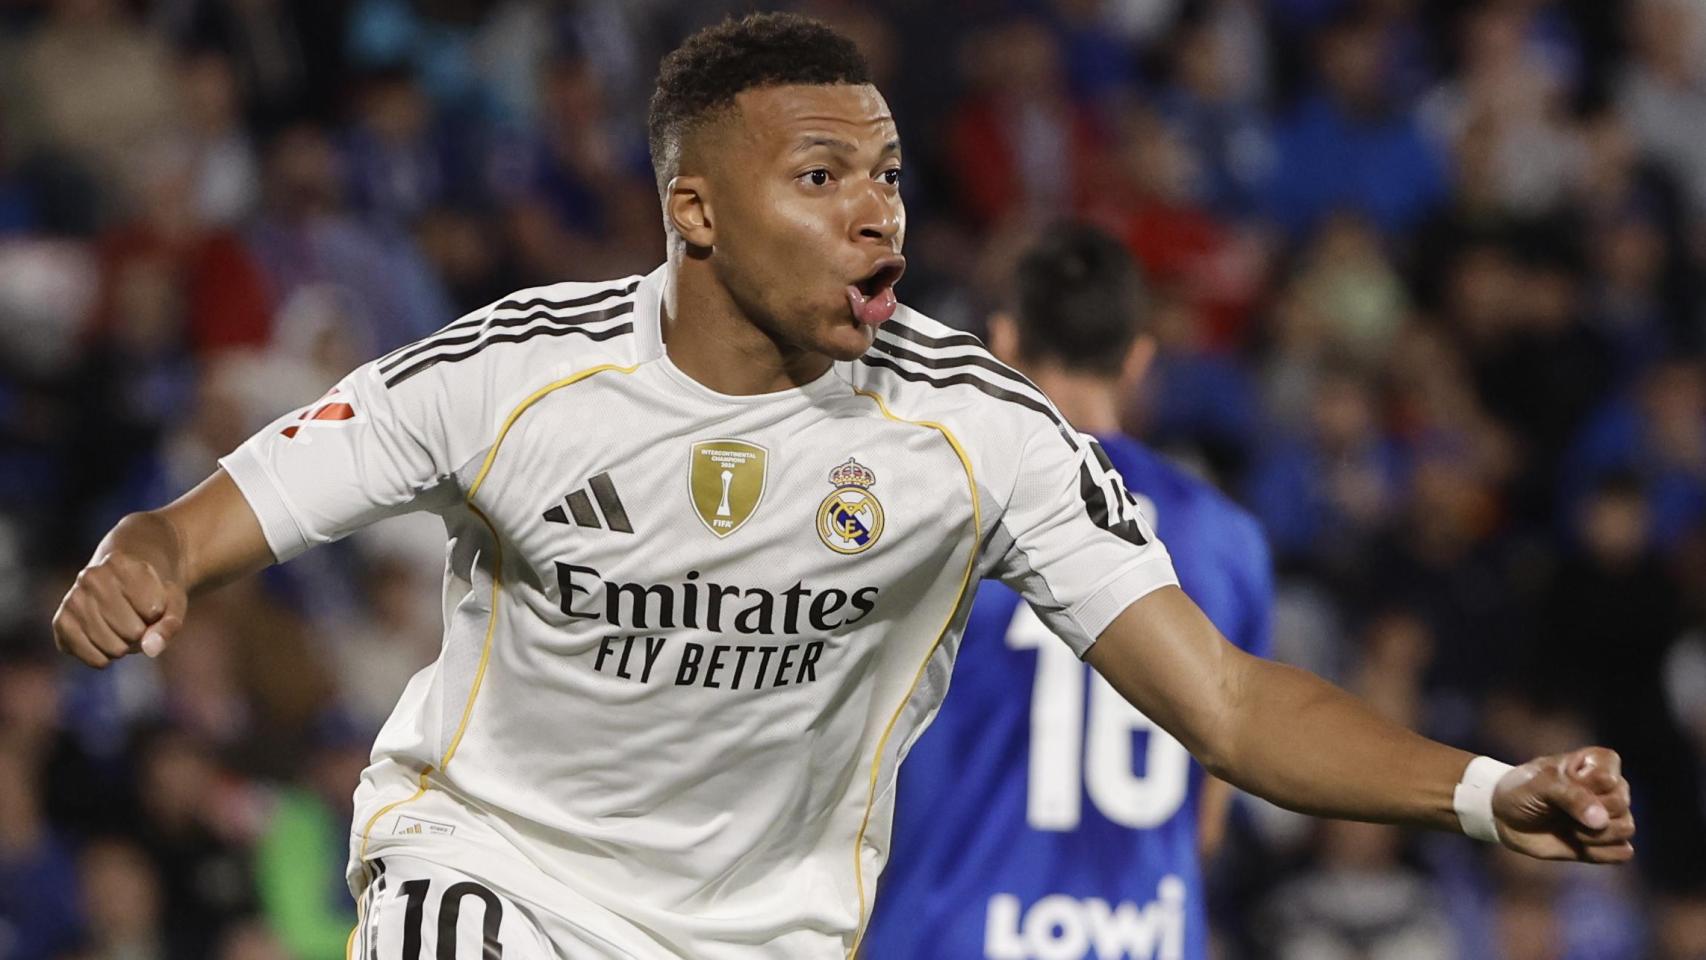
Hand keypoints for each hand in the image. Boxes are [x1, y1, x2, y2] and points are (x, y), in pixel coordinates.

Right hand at [52, 553, 186, 666]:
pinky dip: (107, 658)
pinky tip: (107, 639)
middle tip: (136, 616)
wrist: (121, 582)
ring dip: (126, 647)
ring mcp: (72, 600)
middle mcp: (90, 577)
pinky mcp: (61, 623)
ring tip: (122, 627)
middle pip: (133, 632)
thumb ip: (170, 623)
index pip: (154, 610)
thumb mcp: (173, 601)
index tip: (152, 599)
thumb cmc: (152, 592)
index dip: (160, 613)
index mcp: (120, 562)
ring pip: (114, 648)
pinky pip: (94, 659)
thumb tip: (150, 649)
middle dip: (142, 632)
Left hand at [1492, 747, 1634, 862]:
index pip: (1610, 780)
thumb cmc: (1522, 791)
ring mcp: (1611, 815)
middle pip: (1621, 805)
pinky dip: (1599, 853)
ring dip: (1593, 835)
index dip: (1582, 790)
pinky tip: (1578, 845)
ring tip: (1568, 828)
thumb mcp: (1540, 785)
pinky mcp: (1607, 843)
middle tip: (1560, 811)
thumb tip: (1602, 820)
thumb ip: (1572, 797)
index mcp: (1598, 762)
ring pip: (1625, 829)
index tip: (1559, 785)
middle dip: (1586, 814)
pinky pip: (1623, 852)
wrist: (1505, 817)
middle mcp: (1612, 788)